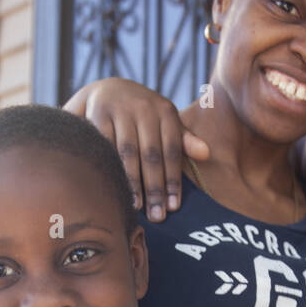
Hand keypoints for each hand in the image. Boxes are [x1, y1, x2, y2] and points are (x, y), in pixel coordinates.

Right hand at [64, 77, 209, 220]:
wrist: (108, 89)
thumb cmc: (143, 114)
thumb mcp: (166, 121)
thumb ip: (184, 140)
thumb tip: (207, 154)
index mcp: (165, 111)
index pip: (172, 151)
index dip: (173, 180)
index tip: (173, 207)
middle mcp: (144, 107)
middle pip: (151, 155)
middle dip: (155, 188)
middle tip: (157, 216)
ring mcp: (120, 109)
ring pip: (128, 153)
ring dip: (132, 182)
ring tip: (136, 207)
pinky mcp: (98, 114)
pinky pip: (106, 146)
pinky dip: (110, 168)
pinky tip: (113, 187)